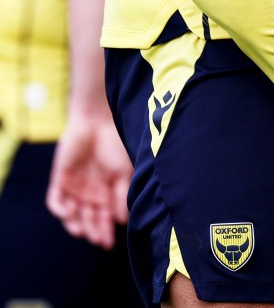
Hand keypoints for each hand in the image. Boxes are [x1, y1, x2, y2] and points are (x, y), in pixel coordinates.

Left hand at [46, 109, 131, 248]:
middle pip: (88, 219)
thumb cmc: (115, 145)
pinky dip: (61, 210)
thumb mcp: (124, 172)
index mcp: (106, 193)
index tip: (109, 243)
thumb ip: (122, 195)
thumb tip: (123, 221)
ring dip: (76, 224)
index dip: (106, 231)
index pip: (104, 218)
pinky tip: (70, 212)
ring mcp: (74, 188)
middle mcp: (90, 193)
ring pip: (71, 215)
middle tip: (98, 239)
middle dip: (93, 231)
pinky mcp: (60, 180)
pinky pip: (56, 201)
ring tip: (82, 229)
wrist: (97, 122)